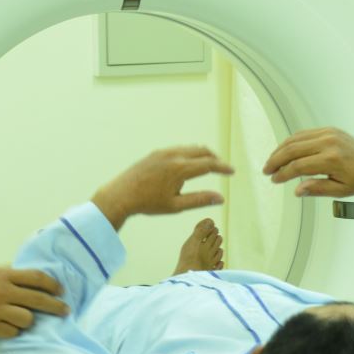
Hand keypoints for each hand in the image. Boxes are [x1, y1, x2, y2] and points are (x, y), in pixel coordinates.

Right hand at [0, 267, 67, 338]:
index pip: (36, 278)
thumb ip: (10, 273)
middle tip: (65, 310)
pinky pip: (12, 332)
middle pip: (37, 300)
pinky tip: (10, 326)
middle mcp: (2, 292)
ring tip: (25, 318)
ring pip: (26, 319)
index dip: (52, 285)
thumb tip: (31, 277)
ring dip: (30, 319)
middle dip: (55, 306)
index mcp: (3, 276)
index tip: (60, 290)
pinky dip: (14, 330)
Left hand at [93, 146, 231, 230]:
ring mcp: (163, 152)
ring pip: (189, 148)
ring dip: (202, 154)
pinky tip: (188, 163)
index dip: (223, 167)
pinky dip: (189, 153)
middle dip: (215, 158)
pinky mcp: (156, 152)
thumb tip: (220, 198)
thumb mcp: (176, 205)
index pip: (208, 164)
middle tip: (223, 168)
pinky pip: (178, 148)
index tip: (233, 171)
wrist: (121, 194)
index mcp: (180, 168)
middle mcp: (173, 155)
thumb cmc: (148, 203)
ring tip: (208, 164)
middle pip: (202, 151)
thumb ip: (199, 200)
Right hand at [263, 127, 353, 199]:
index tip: (274, 180)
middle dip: (276, 160)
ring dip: (280, 150)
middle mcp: (328, 143)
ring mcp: (329, 133)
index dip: (283, 174)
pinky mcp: (330, 129)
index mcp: (331, 160)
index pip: (298, 166)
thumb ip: (317, 189)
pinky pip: (304, 134)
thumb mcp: (339, 190)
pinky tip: (284, 151)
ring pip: (296, 139)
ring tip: (272, 161)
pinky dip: (291, 142)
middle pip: (293, 149)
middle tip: (266, 170)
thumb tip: (296, 190)